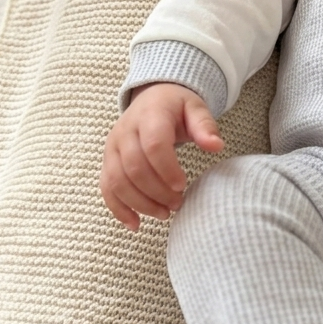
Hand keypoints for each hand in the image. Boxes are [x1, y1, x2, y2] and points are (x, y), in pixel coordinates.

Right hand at [101, 82, 223, 231]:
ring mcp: (112, 147)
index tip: (182, 185)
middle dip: (156, 192)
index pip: (153, 145)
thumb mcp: (195, 108)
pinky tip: (135, 225)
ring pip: (117, 181)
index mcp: (149, 115)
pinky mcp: (107, 161)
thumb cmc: (176, 106)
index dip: (167, 169)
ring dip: (140, 203)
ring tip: (164, 214)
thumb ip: (205, 126)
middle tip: (178, 204)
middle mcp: (125, 131)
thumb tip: (216, 146)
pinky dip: (118, 209)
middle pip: (134, 168)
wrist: (151, 98)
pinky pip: (106, 188)